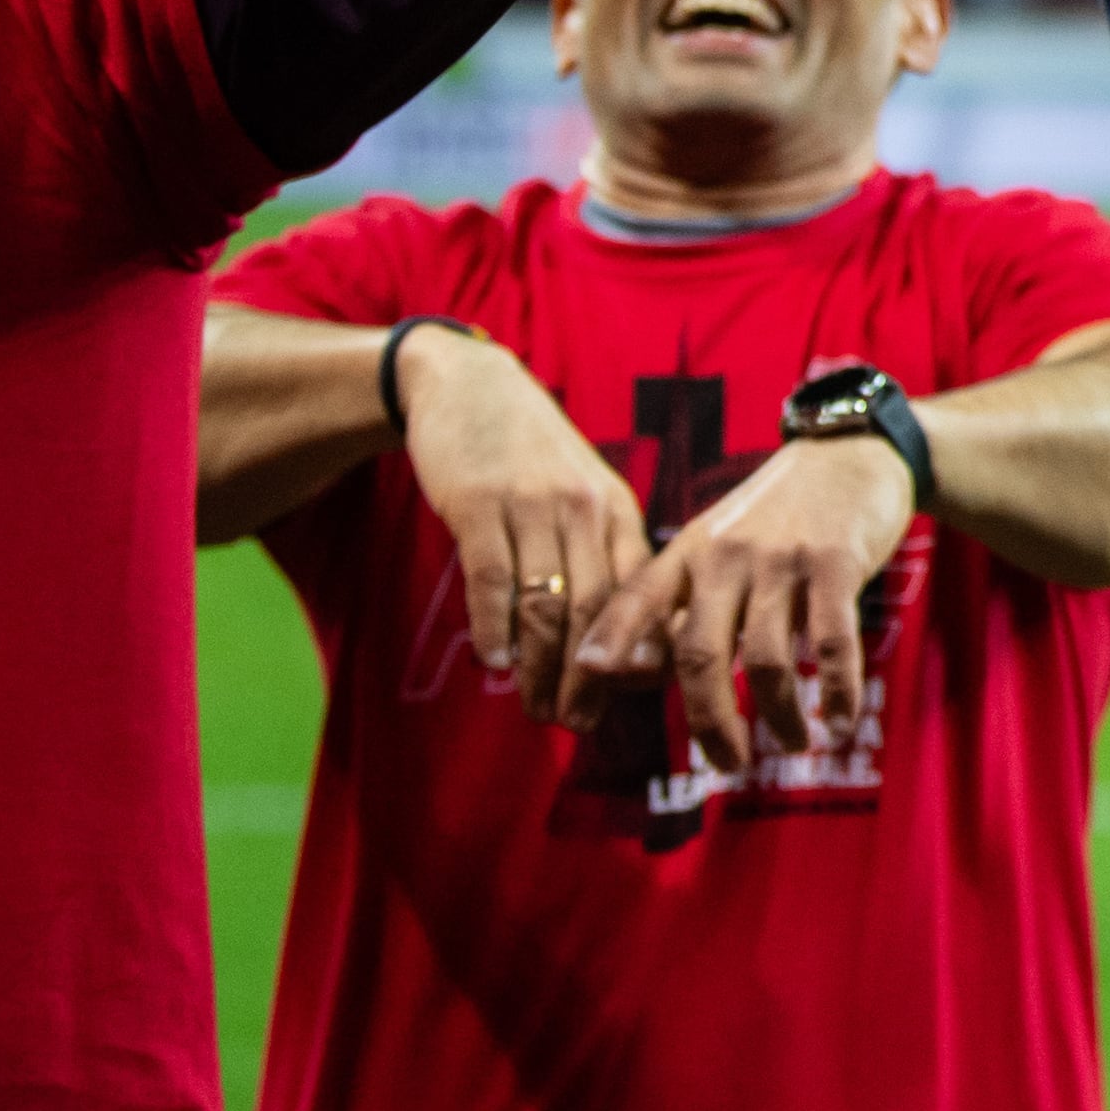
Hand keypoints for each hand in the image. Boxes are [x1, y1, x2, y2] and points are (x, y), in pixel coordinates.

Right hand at [394, 331, 648, 720]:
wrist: (469, 386)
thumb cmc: (531, 457)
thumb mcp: (583, 496)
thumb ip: (601, 555)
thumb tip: (622, 638)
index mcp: (617, 512)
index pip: (640, 594)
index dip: (637, 651)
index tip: (630, 702)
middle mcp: (585, 510)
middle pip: (597, 610)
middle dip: (590, 677)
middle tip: (577, 724)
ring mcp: (534, 507)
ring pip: (548, 603)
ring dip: (542, 667)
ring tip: (535, 710)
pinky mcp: (481, 504)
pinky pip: (493, 577)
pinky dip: (495, 626)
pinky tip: (496, 662)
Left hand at [572, 434, 917, 771]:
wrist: (849, 453)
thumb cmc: (779, 512)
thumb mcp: (720, 541)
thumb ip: (688, 599)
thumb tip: (649, 672)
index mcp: (690, 552)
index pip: (636, 598)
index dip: (608, 639)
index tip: (585, 678)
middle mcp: (727, 556)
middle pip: (700, 653)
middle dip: (710, 721)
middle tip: (725, 764)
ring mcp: (781, 560)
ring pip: (765, 659)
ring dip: (778, 716)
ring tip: (792, 743)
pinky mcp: (835, 563)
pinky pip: (832, 643)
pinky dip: (837, 691)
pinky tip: (840, 721)